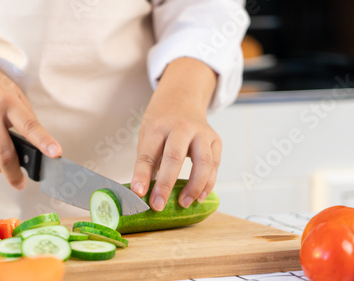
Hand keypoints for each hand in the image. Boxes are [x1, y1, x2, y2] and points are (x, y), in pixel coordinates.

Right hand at [0, 35, 61, 189]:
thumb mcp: (14, 93)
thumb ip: (25, 118)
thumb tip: (36, 147)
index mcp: (8, 101)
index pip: (30, 125)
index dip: (44, 141)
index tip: (56, 154)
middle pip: (5, 154)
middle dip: (15, 175)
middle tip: (21, 184)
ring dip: (0, 169)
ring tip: (6, 164)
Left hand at [130, 58, 219, 210]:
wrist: (181, 100)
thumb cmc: (160, 125)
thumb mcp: (146, 136)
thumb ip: (147, 162)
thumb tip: (143, 194)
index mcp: (157, 127)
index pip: (148, 154)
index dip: (142, 175)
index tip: (138, 194)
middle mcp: (180, 127)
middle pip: (175, 157)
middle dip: (165, 184)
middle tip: (158, 206)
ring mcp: (201, 133)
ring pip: (203, 162)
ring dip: (193, 187)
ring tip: (183, 204)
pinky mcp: (215, 140)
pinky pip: (215, 165)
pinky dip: (208, 183)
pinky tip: (199, 197)